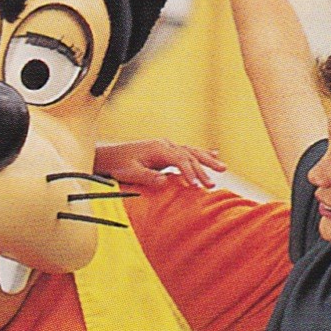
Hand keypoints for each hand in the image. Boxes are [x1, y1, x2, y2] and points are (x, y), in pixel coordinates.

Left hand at [94, 138, 224, 192]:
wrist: (108, 157)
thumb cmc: (117, 165)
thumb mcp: (129, 172)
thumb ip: (146, 176)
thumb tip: (165, 181)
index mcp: (158, 148)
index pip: (180, 159)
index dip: (190, 172)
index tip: (196, 186)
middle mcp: (165, 145)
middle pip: (189, 155)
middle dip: (203, 169)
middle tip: (212, 185)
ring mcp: (167, 147)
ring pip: (191, 152)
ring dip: (207, 160)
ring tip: (223, 168)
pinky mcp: (166, 152)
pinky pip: (187, 152)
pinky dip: (201, 154)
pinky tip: (215, 154)